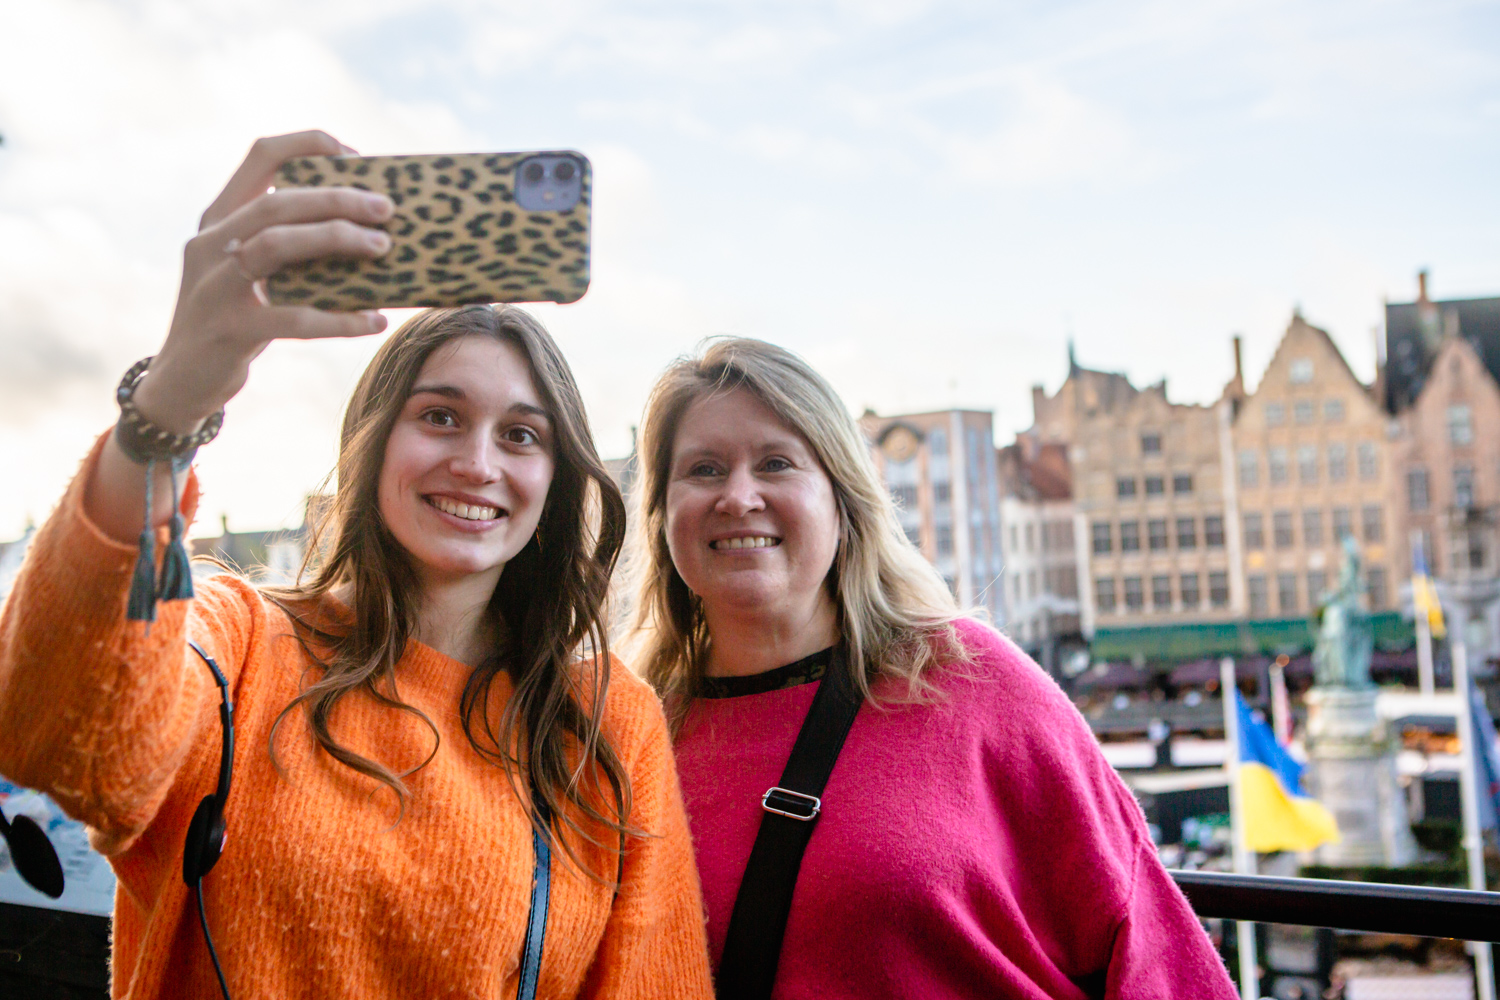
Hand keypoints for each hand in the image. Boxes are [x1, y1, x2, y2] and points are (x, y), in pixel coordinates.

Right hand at [132, 131, 394, 432]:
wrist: (182, 380)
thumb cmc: (235, 317)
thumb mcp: (249, 271)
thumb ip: (289, 245)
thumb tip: (366, 230)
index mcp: (219, 218)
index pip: (260, 156)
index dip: (308, 145)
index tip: (353, 155)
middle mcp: (210, 244)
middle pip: (277, 202)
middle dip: (337, 200)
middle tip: (386, 209)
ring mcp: (215, 286)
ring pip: (276, 246)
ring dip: (335, 240)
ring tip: (383, 247)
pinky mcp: (230, 330)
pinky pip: (293, 317)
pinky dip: (338, 318)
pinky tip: (373, 320)